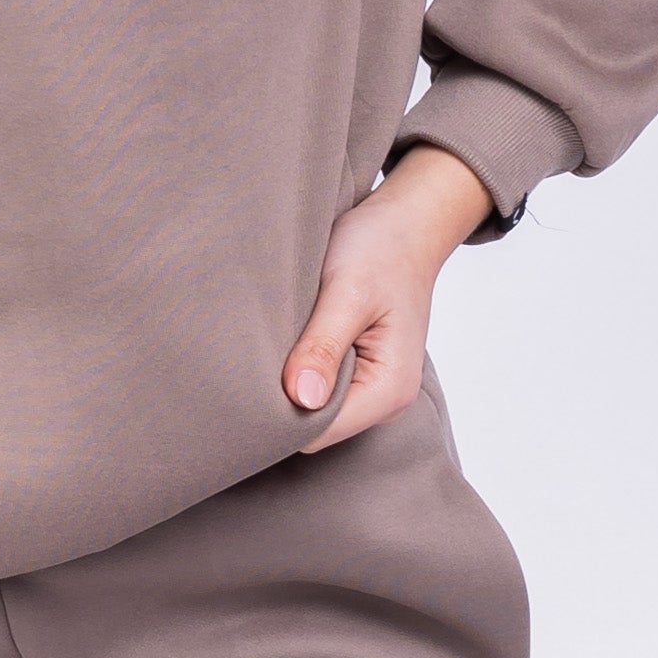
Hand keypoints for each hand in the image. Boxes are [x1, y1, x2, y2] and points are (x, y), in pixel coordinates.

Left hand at [281, 148, 494, 453]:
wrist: (406, 225)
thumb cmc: (381, 249)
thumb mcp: (348, 292)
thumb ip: (324, 347)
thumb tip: (300, 399)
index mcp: (389, 389)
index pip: (318, 433)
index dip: (280, 414)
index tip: (250, 378)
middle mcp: (384, 399)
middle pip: (313, 429)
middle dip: (281, 401)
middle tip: (252, 356)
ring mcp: (372, 389)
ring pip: (312, 411)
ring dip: (288, 384)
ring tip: (273, 345)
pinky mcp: (358, 373)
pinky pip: (317, 389)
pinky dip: (297, 370)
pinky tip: (287, 344)